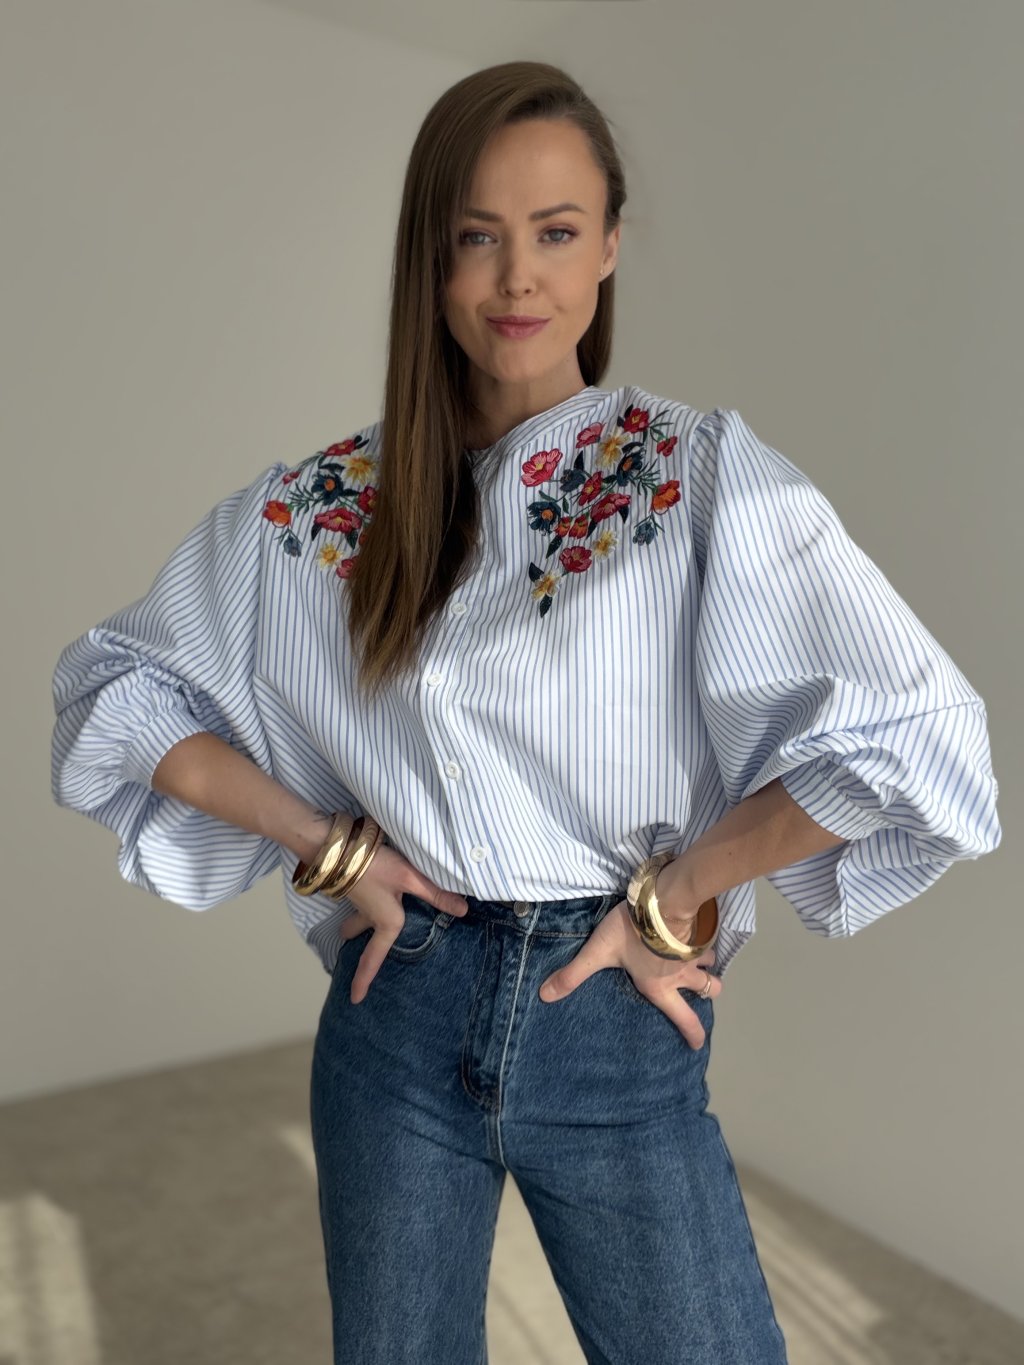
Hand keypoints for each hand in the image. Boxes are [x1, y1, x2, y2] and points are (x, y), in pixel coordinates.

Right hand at [335, 844, 468, 1003]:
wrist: (340, 847)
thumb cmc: (376, 866)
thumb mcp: (410, 878)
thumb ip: (436, 894)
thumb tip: (463, 911)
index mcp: (385, 922)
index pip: (373, 958)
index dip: (364, 980)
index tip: (355, 1000)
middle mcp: (369, 915)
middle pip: (357, 934)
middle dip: (355, 939)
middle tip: (351, 942)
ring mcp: (357, 901)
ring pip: (355, 916)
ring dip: (354, 922)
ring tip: (356, 923)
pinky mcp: (351, 886)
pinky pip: (356, 901)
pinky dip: (359, 901)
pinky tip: (367, 887)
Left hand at [537, 898, 720, 1049]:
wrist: (660, 902)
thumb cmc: (629, 933)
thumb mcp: (597, 953)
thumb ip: (573, 974)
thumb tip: (545, 996)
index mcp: (658, 985)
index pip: (682, 1017)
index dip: (692, 1033)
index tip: (697, 1044)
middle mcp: (680, 973)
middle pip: (708, 991)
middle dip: (708, 993)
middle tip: (704, 992)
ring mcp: (692, 951)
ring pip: (711, 964)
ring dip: (707, 964)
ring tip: (700, 960)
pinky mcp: (699, 930)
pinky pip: (707, 939)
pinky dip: (704, 940)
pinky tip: (696, 933)